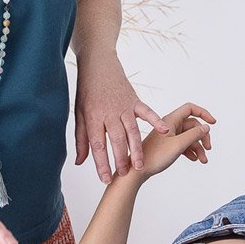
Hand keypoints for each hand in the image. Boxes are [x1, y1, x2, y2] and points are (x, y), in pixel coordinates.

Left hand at [73, 55, 167, 182]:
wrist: (98, 64)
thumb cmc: (87, 91)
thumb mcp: (80, 114)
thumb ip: (81, 139)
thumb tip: (80, 162)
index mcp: (93, 116)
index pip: (97, 144)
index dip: (101, 163)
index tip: (105, 179)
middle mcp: (109, 112)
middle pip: (116, 139)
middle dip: (120, 158)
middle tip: (125, 174)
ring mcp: (123, 106)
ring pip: (131, 130)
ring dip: (136, 148)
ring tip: (140, 165)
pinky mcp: (134, 100)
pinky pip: (146, 111)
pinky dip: (155, 120)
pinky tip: (164, 131)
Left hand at [133, 103, 215, 181]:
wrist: (139, 170)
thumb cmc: (155, 157)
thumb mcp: (178, 145)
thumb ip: (194, 135)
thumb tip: (206, 127)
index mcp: (170, 120)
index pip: (190, 109)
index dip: (203, 113)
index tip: (213, 123)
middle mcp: (170, 126)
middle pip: (193, 126)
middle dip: (202, 137)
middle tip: (208, 149)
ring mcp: (168, 136)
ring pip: (189, 137)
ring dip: (198, 147)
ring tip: (203, 160)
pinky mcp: (167, 145)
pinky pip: (183, 144)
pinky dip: (190, 151)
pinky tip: (193, 159)